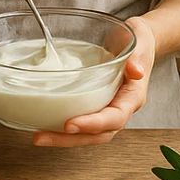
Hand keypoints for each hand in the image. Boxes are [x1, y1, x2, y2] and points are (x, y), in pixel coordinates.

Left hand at [31, 14, 156, 146]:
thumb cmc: (139, 42)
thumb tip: (135, 71)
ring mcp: (108, 108)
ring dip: (63, 138)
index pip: (115, 118)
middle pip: (97, 134)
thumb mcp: (140, 43)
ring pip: (88, 133)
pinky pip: (81, 120)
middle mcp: (120, 108)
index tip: (69, 125)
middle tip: (42, 137)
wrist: (138, 41)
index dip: (93, 124)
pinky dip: (63, 126)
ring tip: (39, 136)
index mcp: (133, 97)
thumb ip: (137, 57)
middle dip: (70, 139)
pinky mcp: (96, 104)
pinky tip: (43, 124)